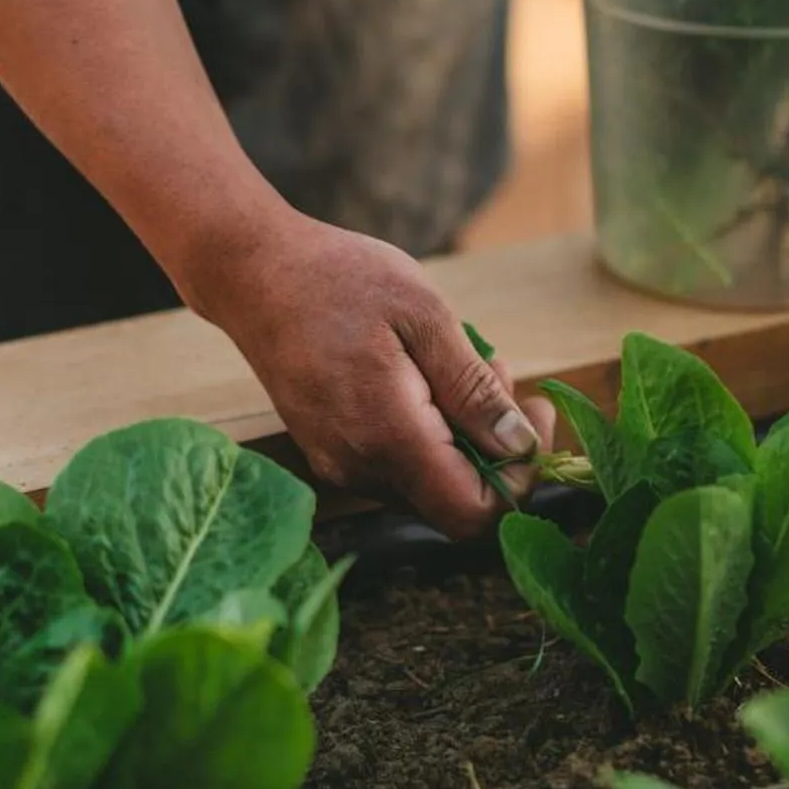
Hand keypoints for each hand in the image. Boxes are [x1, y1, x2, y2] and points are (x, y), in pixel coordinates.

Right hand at [189, 207, 556, 538]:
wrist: (254, 274)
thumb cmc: (339, 280)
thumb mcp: (425, 316)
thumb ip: (474, 390)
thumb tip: (520, 445)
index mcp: (388, 438)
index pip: (474, 515)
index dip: (520, 478)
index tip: (535, 413)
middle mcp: (360, 469)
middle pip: (455, 501)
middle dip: (496, 447)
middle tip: (500, 369)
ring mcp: (340, 465)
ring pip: (429, 483)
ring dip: (464, 434)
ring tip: (462, 360)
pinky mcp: (331, 452)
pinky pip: (399, 464)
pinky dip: (430, 431)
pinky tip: (426, 373)